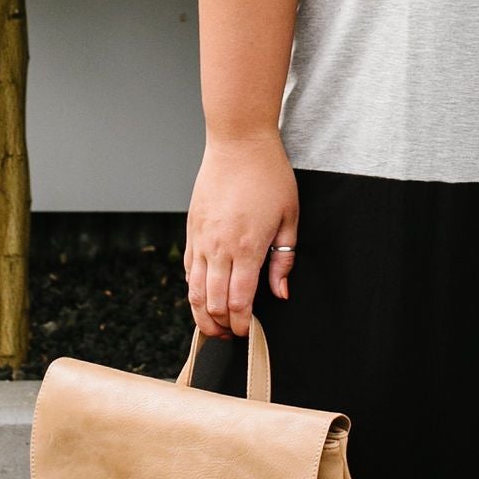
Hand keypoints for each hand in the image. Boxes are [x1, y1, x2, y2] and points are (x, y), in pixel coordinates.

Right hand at [183, 128, 297, 339]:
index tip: (248, 333)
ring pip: (193, 291)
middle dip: (222, 326)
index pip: (239, 302)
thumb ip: (284, 260)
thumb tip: (280, 294)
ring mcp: (201, 239)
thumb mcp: (290, 218)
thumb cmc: (269, 176)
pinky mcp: (192, 230)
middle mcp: (219, 248)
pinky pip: (188, 269)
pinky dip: (193, 289)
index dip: (242, 324)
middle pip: (212, 303)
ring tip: (214, 326)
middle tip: (232, 335)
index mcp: (247, 248)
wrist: (239, 143)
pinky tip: (203, 296)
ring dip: (202, 314)